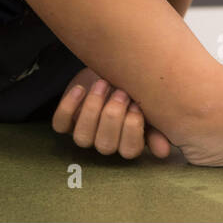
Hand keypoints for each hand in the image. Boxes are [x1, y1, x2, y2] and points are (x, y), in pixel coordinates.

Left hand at [52, 67, 172, 159]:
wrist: (108, 72)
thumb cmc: (132, 90)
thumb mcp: (148, 106)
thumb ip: (157, 126)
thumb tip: (162, 150)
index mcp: (127, 142)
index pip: (129, 150)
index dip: (132, 129)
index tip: (138, 104)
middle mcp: (104, 143)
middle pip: (105, 145)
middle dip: (113, 117)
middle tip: (120, 92)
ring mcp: (84, 134)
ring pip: (82, 137)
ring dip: (92, 110)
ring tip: (102, 84)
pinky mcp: (65, 123)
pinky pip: (60, 124)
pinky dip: (68, 107)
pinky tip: (80, 89)